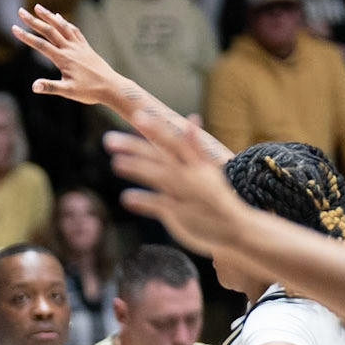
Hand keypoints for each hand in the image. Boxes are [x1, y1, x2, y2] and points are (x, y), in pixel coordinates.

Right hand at [13, 6, 123, 106]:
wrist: (111, 87)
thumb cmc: (90, 91)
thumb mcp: (68, 92)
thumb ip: (50, 87)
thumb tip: (33, 86)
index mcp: (64, 59)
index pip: (41, 45)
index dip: (26, 37)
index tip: (13, 28)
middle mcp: (70, 49)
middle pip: (49, 31)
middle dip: (33, 21)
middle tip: (20, 11)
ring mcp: (79, 46)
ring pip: (61, 26)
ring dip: (49, 16)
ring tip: (38, 7)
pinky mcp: (85, 47)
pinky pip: (73, 30)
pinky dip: (65, 22)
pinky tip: (60, 18)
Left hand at [103, 123, 249, 253]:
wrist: (236, 230)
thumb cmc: (217, 199)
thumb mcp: (209, 169)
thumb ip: (196, 146)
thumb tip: (191, 118)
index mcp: (197, 164)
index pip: (174, 140)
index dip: (156, 128)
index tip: (136, 115)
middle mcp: (190, 176)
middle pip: (160, 156)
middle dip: (134, 147)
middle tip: (108, 139)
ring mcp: (185, 194)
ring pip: (158, 177)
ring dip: (137, 169)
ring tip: (115, 163)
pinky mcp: (180, 215)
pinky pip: (159, 205)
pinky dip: (143, 201)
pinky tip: (127, 197)